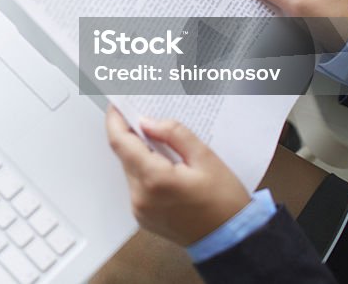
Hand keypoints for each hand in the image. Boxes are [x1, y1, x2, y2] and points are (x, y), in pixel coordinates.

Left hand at [105, 107, 250, 245]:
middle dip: (132, 135)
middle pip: (124, 155)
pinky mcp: (144, 217)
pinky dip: (145, 171)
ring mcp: (140, 210)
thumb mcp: (206, 159)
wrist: (232, 242)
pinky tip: (165, 165)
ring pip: (130, 170)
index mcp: (154, 180)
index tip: (117, 105)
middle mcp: (141, 197)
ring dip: (140, 154)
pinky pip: (137, 186)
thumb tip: (148, 122)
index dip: (115, 119)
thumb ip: (174, 134)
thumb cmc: (225, 205)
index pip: (120, 142)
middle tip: (146, 118)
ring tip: (162, 143)